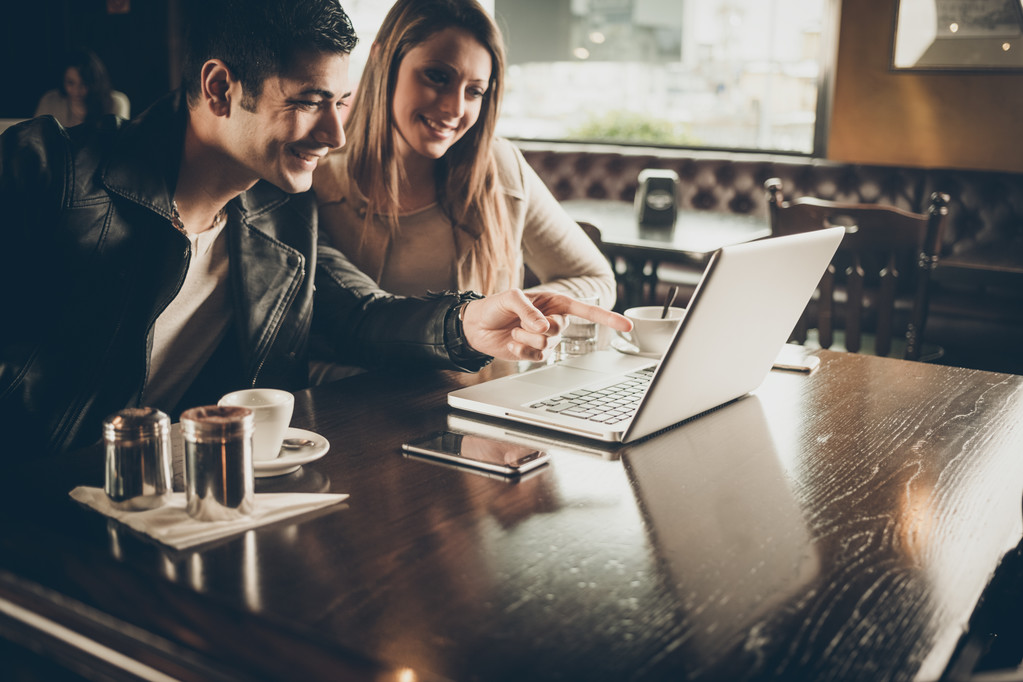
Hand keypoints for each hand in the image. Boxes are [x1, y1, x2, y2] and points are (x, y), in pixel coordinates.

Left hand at [460, 290, 631, 362]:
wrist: (476, 326)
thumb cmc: (495, 306)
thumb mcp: (510, 298)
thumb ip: (529, 310)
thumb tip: (544, 327)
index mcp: (555, 302)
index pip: (586, 310)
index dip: (607, 318)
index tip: (626, 326)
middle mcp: (554, 320)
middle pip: (561, 329)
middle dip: (539, 328)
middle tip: (521, 323)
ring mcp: (546, 339)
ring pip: (548, 344)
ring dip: (526, 338)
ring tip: (514, 332)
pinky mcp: (536, 353)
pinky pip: (536, 356)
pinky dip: (521, 350)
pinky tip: (512, 344)